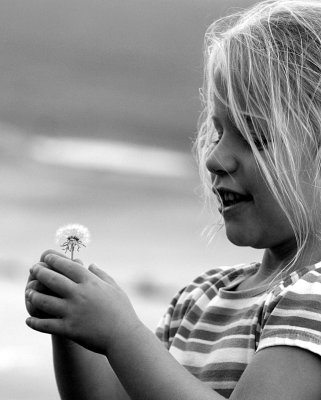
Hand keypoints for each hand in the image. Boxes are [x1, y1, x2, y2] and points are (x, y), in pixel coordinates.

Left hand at [25, 253, 141, 354]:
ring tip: (29, 292)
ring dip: (33, 295)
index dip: (54, 260)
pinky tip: (29, 320)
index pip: (67, 266)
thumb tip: (90, 264)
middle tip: (33, 269)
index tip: (46, 257)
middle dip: (40, 272)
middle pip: (52, 279)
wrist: (124, 336)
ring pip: (44, 301)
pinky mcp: (69, 329)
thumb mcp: (114, 287)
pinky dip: (35, 322)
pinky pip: (46, 324)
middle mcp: (79, 294)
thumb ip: (101, 274)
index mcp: (91, 282)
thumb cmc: (122, 311)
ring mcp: (72, 311)